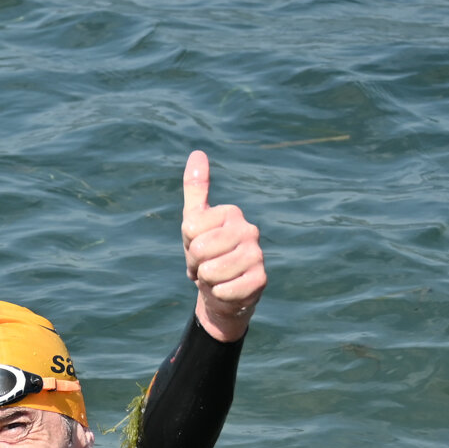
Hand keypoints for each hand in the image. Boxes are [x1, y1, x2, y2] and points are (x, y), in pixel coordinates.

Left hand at [180, 151, 265, 342]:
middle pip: (200, 249)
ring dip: (207, 281)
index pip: (190, 228)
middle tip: (206, 265)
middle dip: (196, 263)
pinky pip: (224, 290)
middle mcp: (249, 230)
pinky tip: (227, 290)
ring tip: (216, 277)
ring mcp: (257, 255)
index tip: (198, 247)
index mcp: (232, 213)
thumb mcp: (195, 221)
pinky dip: (219, 295)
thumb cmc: (207, 254)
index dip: (188, 244)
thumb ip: (195, 188)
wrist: (222, 292)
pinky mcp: (261, 280)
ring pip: (211, 272)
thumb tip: (197, 152)